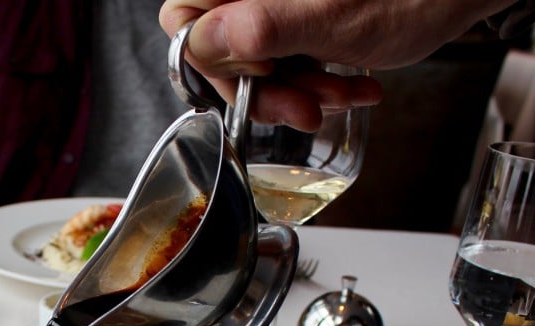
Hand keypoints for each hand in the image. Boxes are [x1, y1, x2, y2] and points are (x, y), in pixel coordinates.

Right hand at [159, 0, 505, 129]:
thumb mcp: (336, 18)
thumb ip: (266, 27)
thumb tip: (207, 39)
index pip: (182, 18)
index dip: (212, 57)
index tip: (261, 72)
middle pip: (218, 48)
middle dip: (263, 88)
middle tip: (303, 108)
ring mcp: (276, 9)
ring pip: (253, 63)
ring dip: (294, 92)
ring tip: (339, 96)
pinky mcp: (299, 25)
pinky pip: (285, 64)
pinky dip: (314, 85)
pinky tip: (351, 88)